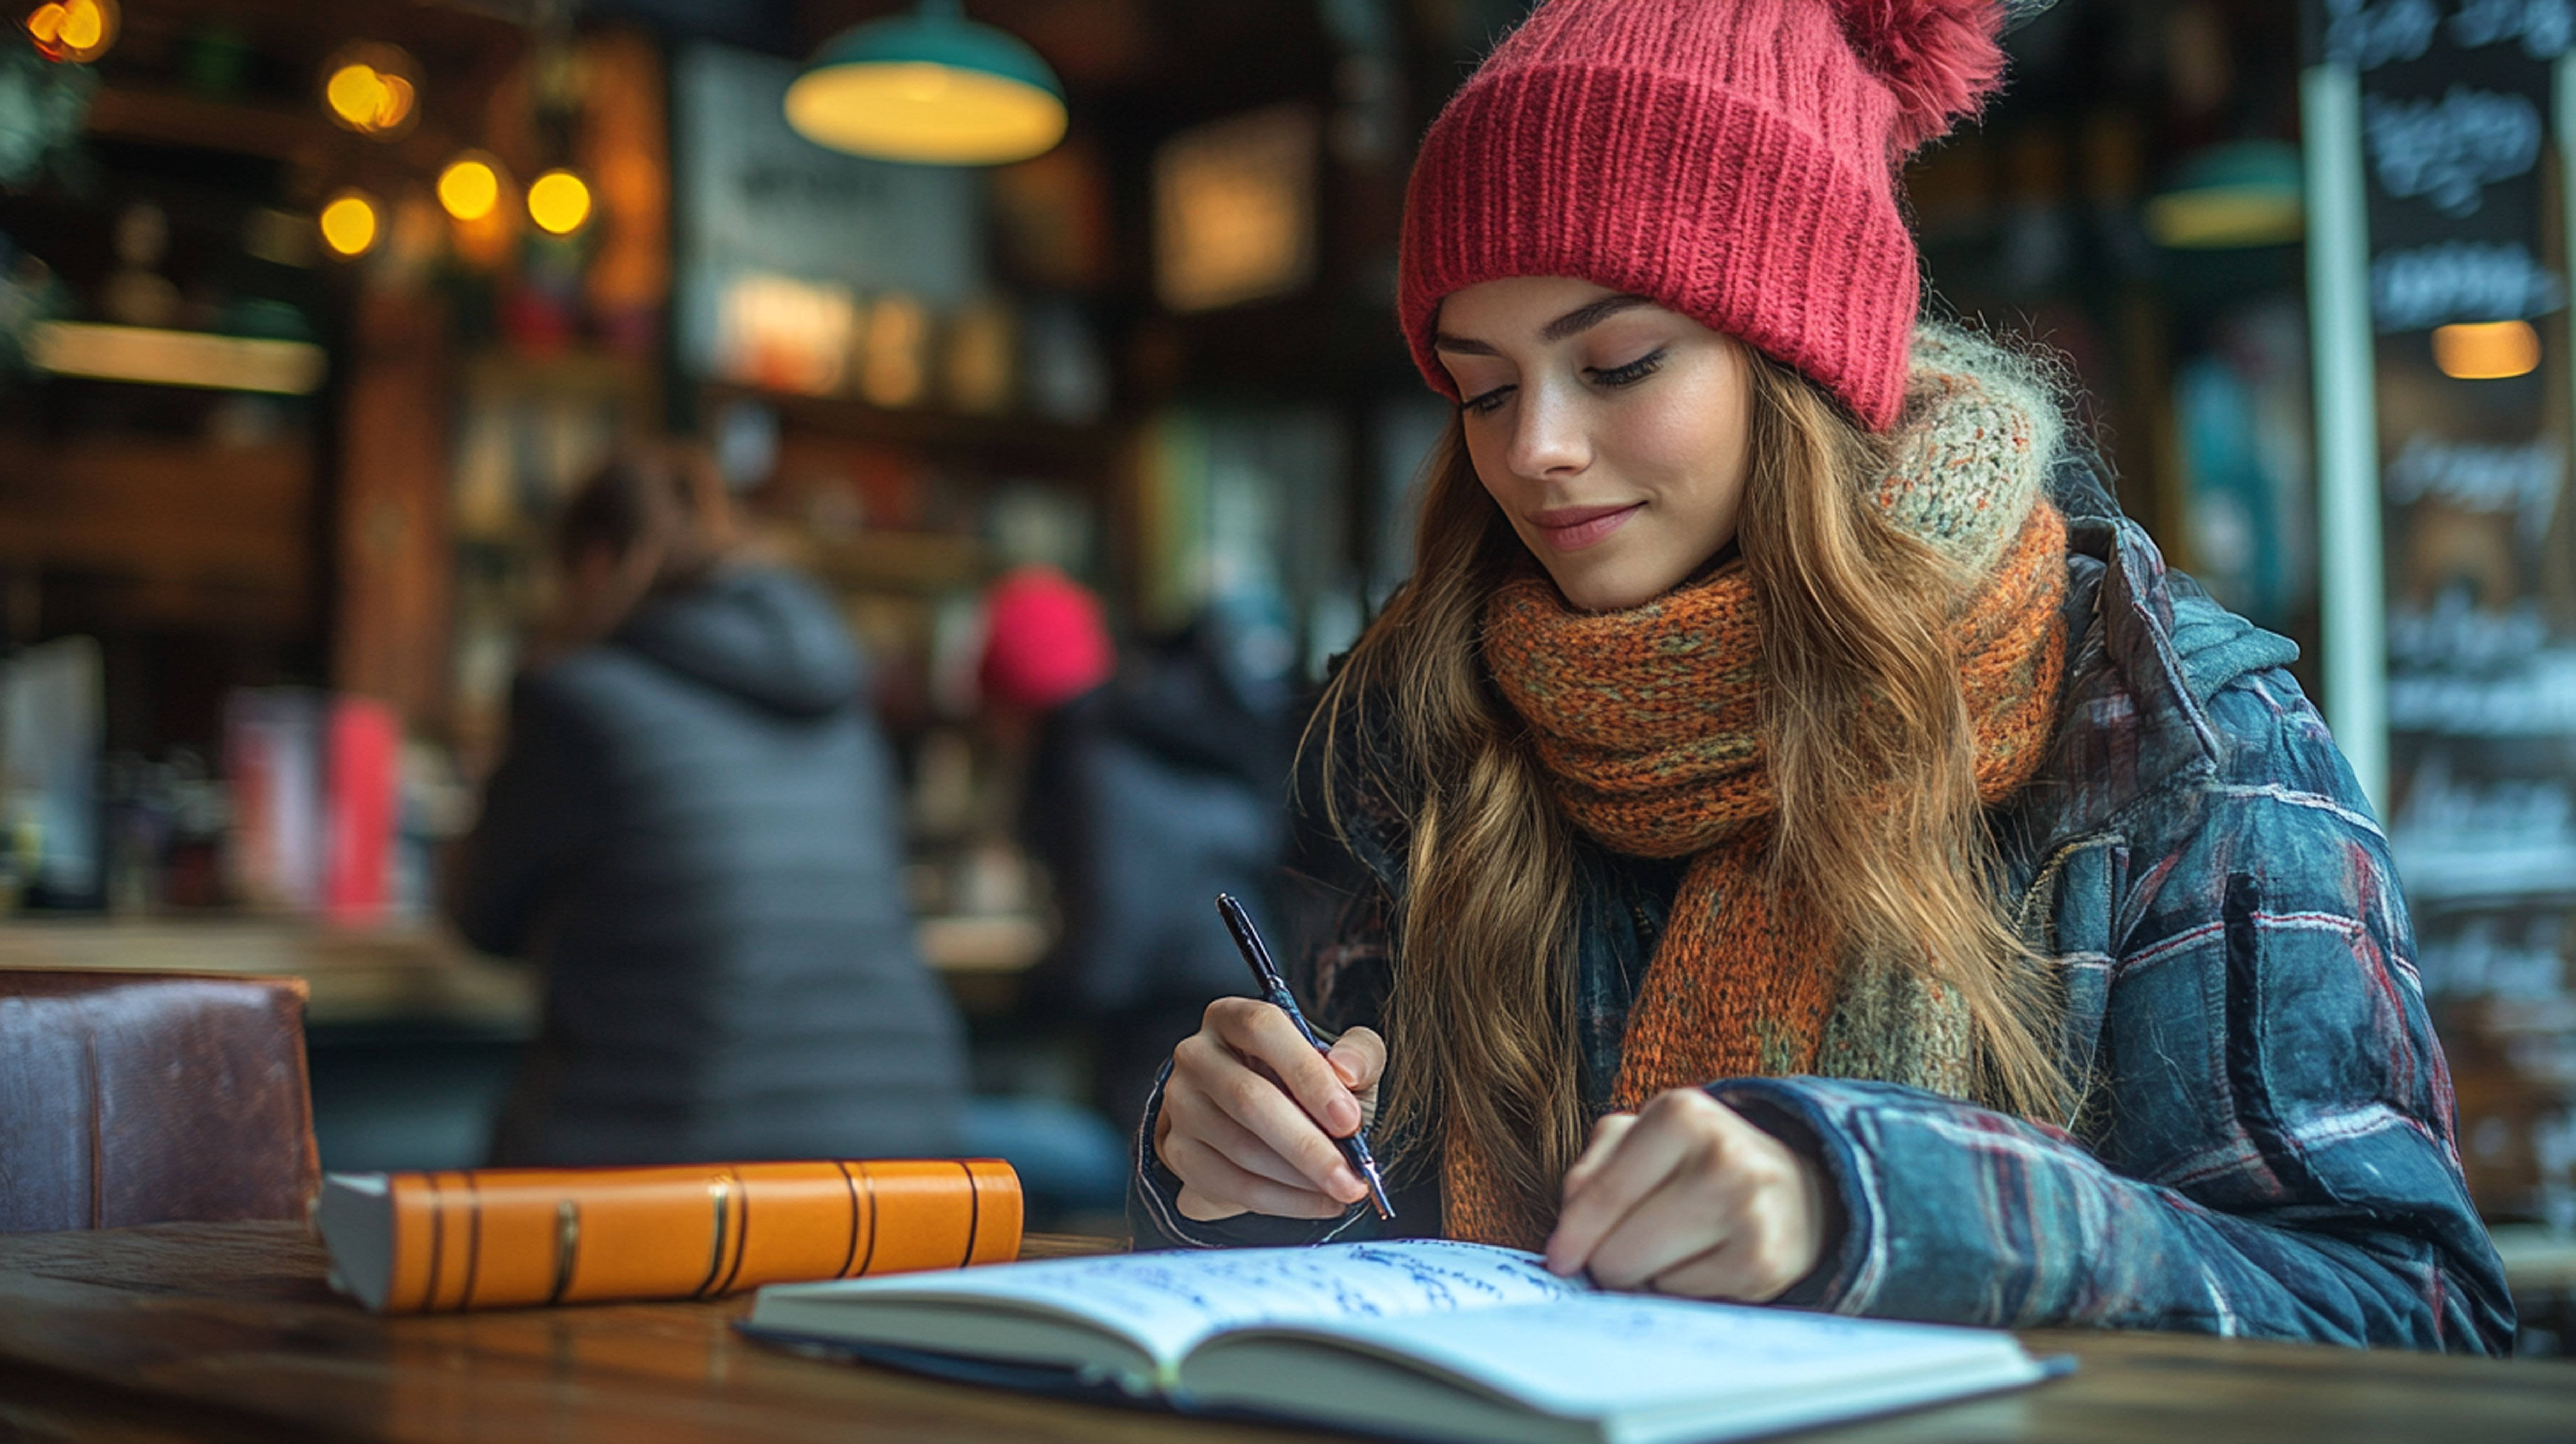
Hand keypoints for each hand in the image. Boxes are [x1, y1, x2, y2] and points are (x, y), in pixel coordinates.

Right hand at [1154, 997, 1385, 1220]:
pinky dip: (1280, 1200)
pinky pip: (1229, 1183)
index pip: (1263, 1030)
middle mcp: (1196, 1054)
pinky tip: (1316, 1202)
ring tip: (1342, 1191)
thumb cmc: (1307, 1085)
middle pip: (1249, 1098)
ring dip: (1298, 1179)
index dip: (1308, 1074)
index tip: (1349, 1120)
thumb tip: (1349, 1070)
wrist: (1267, 1123)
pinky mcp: (1177, 1150)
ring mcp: (1181, 1104)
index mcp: (1232, 1017)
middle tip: (1352, 1179)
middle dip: (1308, 1146)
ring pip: (1240, 1147)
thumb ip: (1360, 1055)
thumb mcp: (1343, 1061)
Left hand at [1543, 1088, 1825, 1300]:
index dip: (1572, 1236)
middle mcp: (1724, 1157)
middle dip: (1609, 1260)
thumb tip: (1569, 1228)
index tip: (1558, 1261)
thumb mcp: (1643, 1139)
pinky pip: (1685, 1299)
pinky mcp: (1764, 1264)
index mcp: (1683, 1113)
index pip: (1603, 1194)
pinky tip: (1705, 1262)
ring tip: (1672, 1247)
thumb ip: (1593, 1169)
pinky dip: (1683, 1289)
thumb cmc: (1697, 1163)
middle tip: (1629, 1245)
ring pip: (1649, 1280)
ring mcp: (1750, 1213)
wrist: (1795, 1192)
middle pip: (1618, 1251)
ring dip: (1646, 1274)